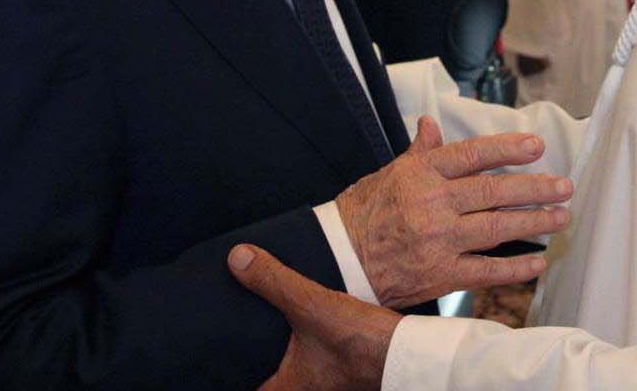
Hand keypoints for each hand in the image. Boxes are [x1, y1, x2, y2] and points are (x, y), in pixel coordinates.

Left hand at [230, 244, 397, 390]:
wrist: (410, 351)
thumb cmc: (363, 342)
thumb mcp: (311, 305)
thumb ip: (274, 282)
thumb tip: (238, 259)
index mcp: (289, 387)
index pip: (251, 390)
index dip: (235, 376)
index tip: (226, 361)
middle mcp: (307, 390)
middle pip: (273, 381)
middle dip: (262, 362)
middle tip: (247, 339)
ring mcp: (329, 383)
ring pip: (297, 371)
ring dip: (288, 354)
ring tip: (276, 328)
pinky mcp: (347, 369)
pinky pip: (318, 359)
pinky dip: (310, 346)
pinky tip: (312, 324)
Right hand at [336, 116, 570, 306]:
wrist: (339, 259)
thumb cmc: (363, 213)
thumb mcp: (388, 174)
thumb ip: (418, 153)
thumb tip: (430, 124)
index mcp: (421, 174)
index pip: (472, 155)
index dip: (507, 149)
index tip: (536, 146)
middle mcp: (433, 204)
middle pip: (494, 192)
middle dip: (535, 189)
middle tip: (564, 186)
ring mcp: (439, 241)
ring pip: (497, 229)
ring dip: (534, 223)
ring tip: (561, 218)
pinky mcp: (440, 274)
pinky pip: (486, 270)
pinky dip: (514, 268)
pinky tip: (537, 262)